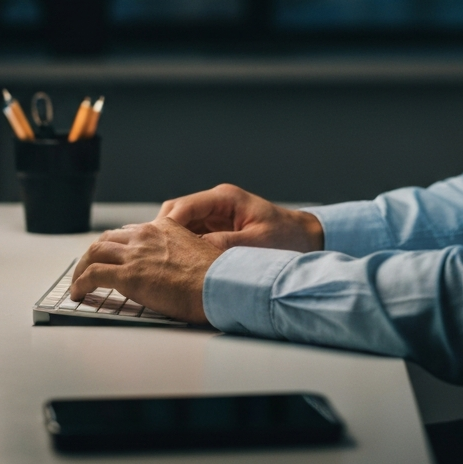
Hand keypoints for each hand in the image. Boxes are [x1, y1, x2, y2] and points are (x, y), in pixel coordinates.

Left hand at [70, 218, 218, 324]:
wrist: (219, 285)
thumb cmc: (214, 277)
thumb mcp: (196, 252)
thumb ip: (178, 253)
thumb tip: (172, 268)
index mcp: (163, 228)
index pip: (129, 232)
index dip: (115, 246)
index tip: (111, 256)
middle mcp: (145, 236)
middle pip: (107, 239)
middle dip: (94, 254)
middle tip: (88, 268)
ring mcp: (135, 254)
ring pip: (95, 253)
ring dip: (82, 268)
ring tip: (79, 282)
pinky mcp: (127, 275)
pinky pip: (93, 275)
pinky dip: (80, 284)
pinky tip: (78, 293)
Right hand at [157, 183, 323, 252]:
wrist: (308, 240)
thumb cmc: (288, 239)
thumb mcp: (256, 244)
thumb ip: (224, 245)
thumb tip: (192, 253)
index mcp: (225, 198)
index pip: (184, 206)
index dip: (166, 226)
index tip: (156, 245)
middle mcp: (217, 203)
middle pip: (177, 213)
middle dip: (163, 234)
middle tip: (154, 257)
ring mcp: (216, 216)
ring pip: (181, 225)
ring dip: (172, 242)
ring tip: (162, 263)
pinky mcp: (217, 230)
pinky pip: (192, 236)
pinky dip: (183, 249)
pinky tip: (178, 265)